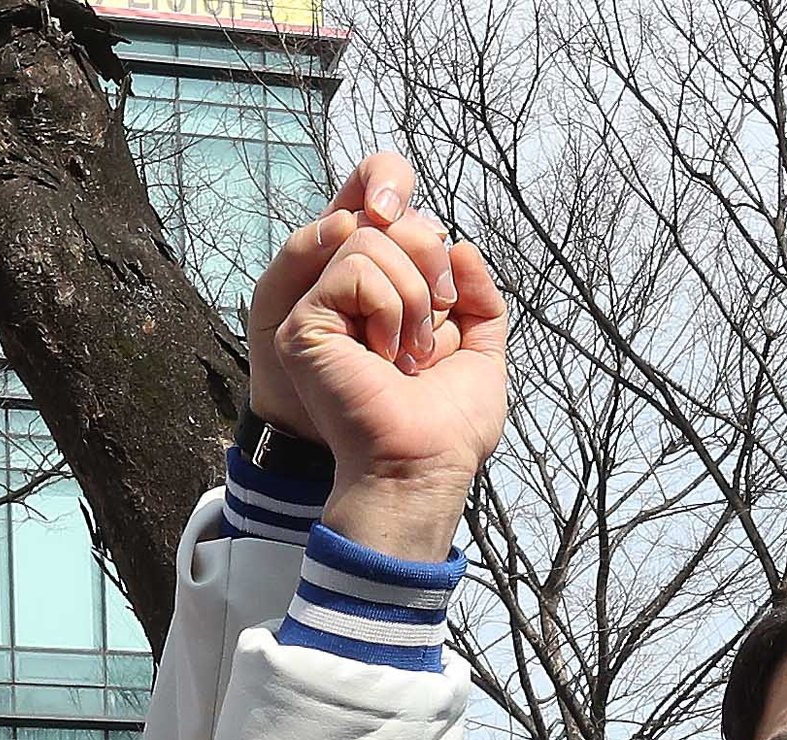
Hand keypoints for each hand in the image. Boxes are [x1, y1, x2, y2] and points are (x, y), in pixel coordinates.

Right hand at [267, 153, 505, 559]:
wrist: (421, 468)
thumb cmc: (448, 429)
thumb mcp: (482, 352)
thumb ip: (478, 298)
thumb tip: (462, 245)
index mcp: (383, 307)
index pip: (401, 231)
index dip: (434, 250)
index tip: (450, 306)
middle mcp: (347, 305)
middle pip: (385, 224)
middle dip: (428, 263)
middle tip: (435, 326)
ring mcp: (321, 314)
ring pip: (367, 240)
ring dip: (410, 294)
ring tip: (410, 351)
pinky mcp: (304, 325)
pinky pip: (353, 268)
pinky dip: (386, 304)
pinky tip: (386, 352)